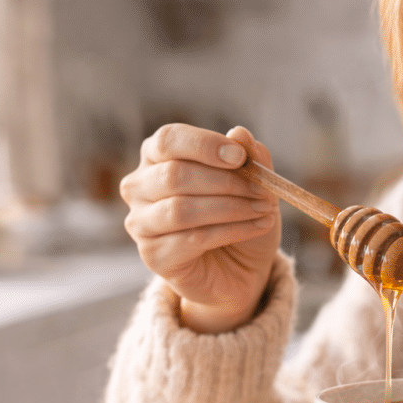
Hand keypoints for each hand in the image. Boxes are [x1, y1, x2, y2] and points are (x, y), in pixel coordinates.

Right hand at [120, 123, 280, 332]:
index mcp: (156, 157)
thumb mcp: (253, 183)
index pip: (168, 140)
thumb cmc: (238, 217)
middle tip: (262, 190)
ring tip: (263, 210)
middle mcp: (140, 187)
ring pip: (182, 210)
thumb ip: (248, 157)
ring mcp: (141, 223)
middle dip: (226, 181)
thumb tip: (240, 134)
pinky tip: (256, 227)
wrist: (240, 269)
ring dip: (230, 207)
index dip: (204, 145)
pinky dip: (231, 231)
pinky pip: (192, 239)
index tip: (240, 156)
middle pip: (175, 175)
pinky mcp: (153, 255)